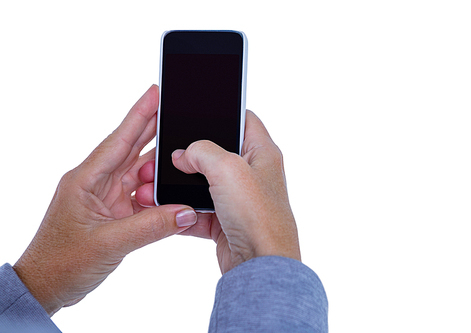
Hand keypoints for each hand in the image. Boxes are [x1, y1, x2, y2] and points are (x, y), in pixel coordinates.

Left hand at [13, 85, 197, 315]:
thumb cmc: (60, 263)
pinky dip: (156, 193)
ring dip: (158, 167)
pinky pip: (140, 195)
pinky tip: (171, 190)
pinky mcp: (112, 212)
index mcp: (85, 180)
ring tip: (182, 156)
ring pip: (137, 172)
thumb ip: (151, 227)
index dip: (139, 115)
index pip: (118, 140)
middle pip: (130, 149)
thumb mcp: (109, 244)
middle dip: (153, 129)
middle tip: (176, 110)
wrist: (46, 286)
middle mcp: (95, 183)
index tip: (155, 93)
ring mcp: (104, 197)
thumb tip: (186, 212)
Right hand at [136, 111, 300, 273]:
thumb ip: (202, 151)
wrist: (260, 265)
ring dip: (181, 185)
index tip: (197, 112)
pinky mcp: (226, 221)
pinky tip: (167, 208)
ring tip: (157, 184)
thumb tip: (183, 154)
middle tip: (168, 153)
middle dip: (190, 154)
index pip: (244, 120)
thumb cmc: (259, 217)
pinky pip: (198, 209)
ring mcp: (238, 198)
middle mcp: (252, 174)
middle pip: (216, 153)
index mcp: (262, 153)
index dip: (222, 114)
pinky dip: (183, 209)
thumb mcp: (228, 169)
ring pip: (203, 183)